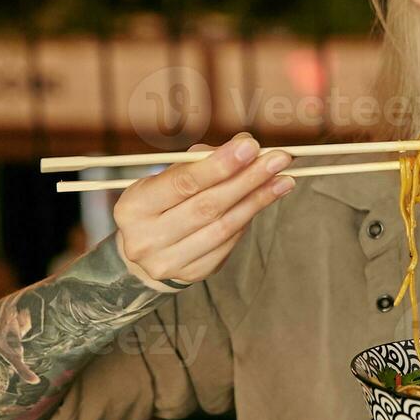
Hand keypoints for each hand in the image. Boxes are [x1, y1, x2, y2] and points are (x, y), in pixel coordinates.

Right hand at [113, 133, 292, 284]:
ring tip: (284, 180)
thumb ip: (202, 161)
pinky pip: (229, 242)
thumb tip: (246, 145)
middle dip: (248, 179)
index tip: (251, 146)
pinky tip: (266, 199)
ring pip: (223, 227)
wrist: (144, 251)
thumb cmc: (160, 203)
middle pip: (208, 206)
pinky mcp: (192, 274)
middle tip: (279, 159)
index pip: (182, 183)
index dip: (219, 165)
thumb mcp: (167, 178)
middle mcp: (146, 238)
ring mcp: (169, 261)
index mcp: (134, 206)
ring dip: (258, 200)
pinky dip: (249, 217)